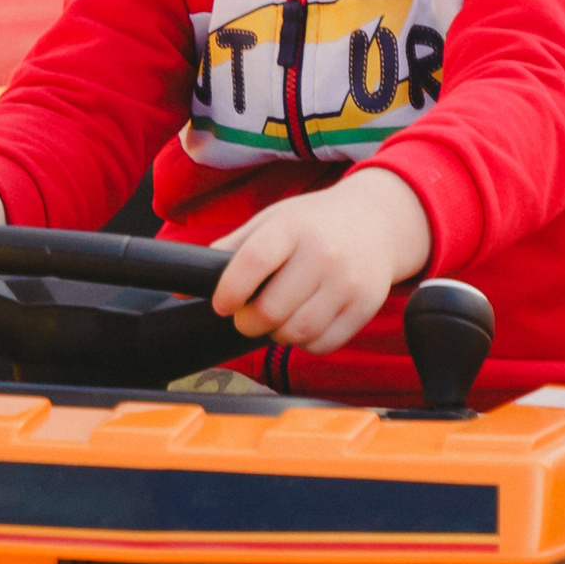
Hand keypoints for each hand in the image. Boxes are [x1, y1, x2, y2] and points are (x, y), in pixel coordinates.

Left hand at [210, 170, 431, 354]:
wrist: (377, 222)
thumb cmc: (315, 224)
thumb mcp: (273, 220)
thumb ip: (232, 248)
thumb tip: (187, 284)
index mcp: (293, 227)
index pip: (253, 262)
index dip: (229, 290)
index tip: (222, 304)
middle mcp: (324, 253)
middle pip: (272, 309)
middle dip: (248, 322)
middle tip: (246, 316)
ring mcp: (348, 282)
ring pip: (297, 332)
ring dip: (277, 335)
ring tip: (276, 319)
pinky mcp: (365, 306)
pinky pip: (323, 343)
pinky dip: (305, 342)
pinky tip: (303, 323)